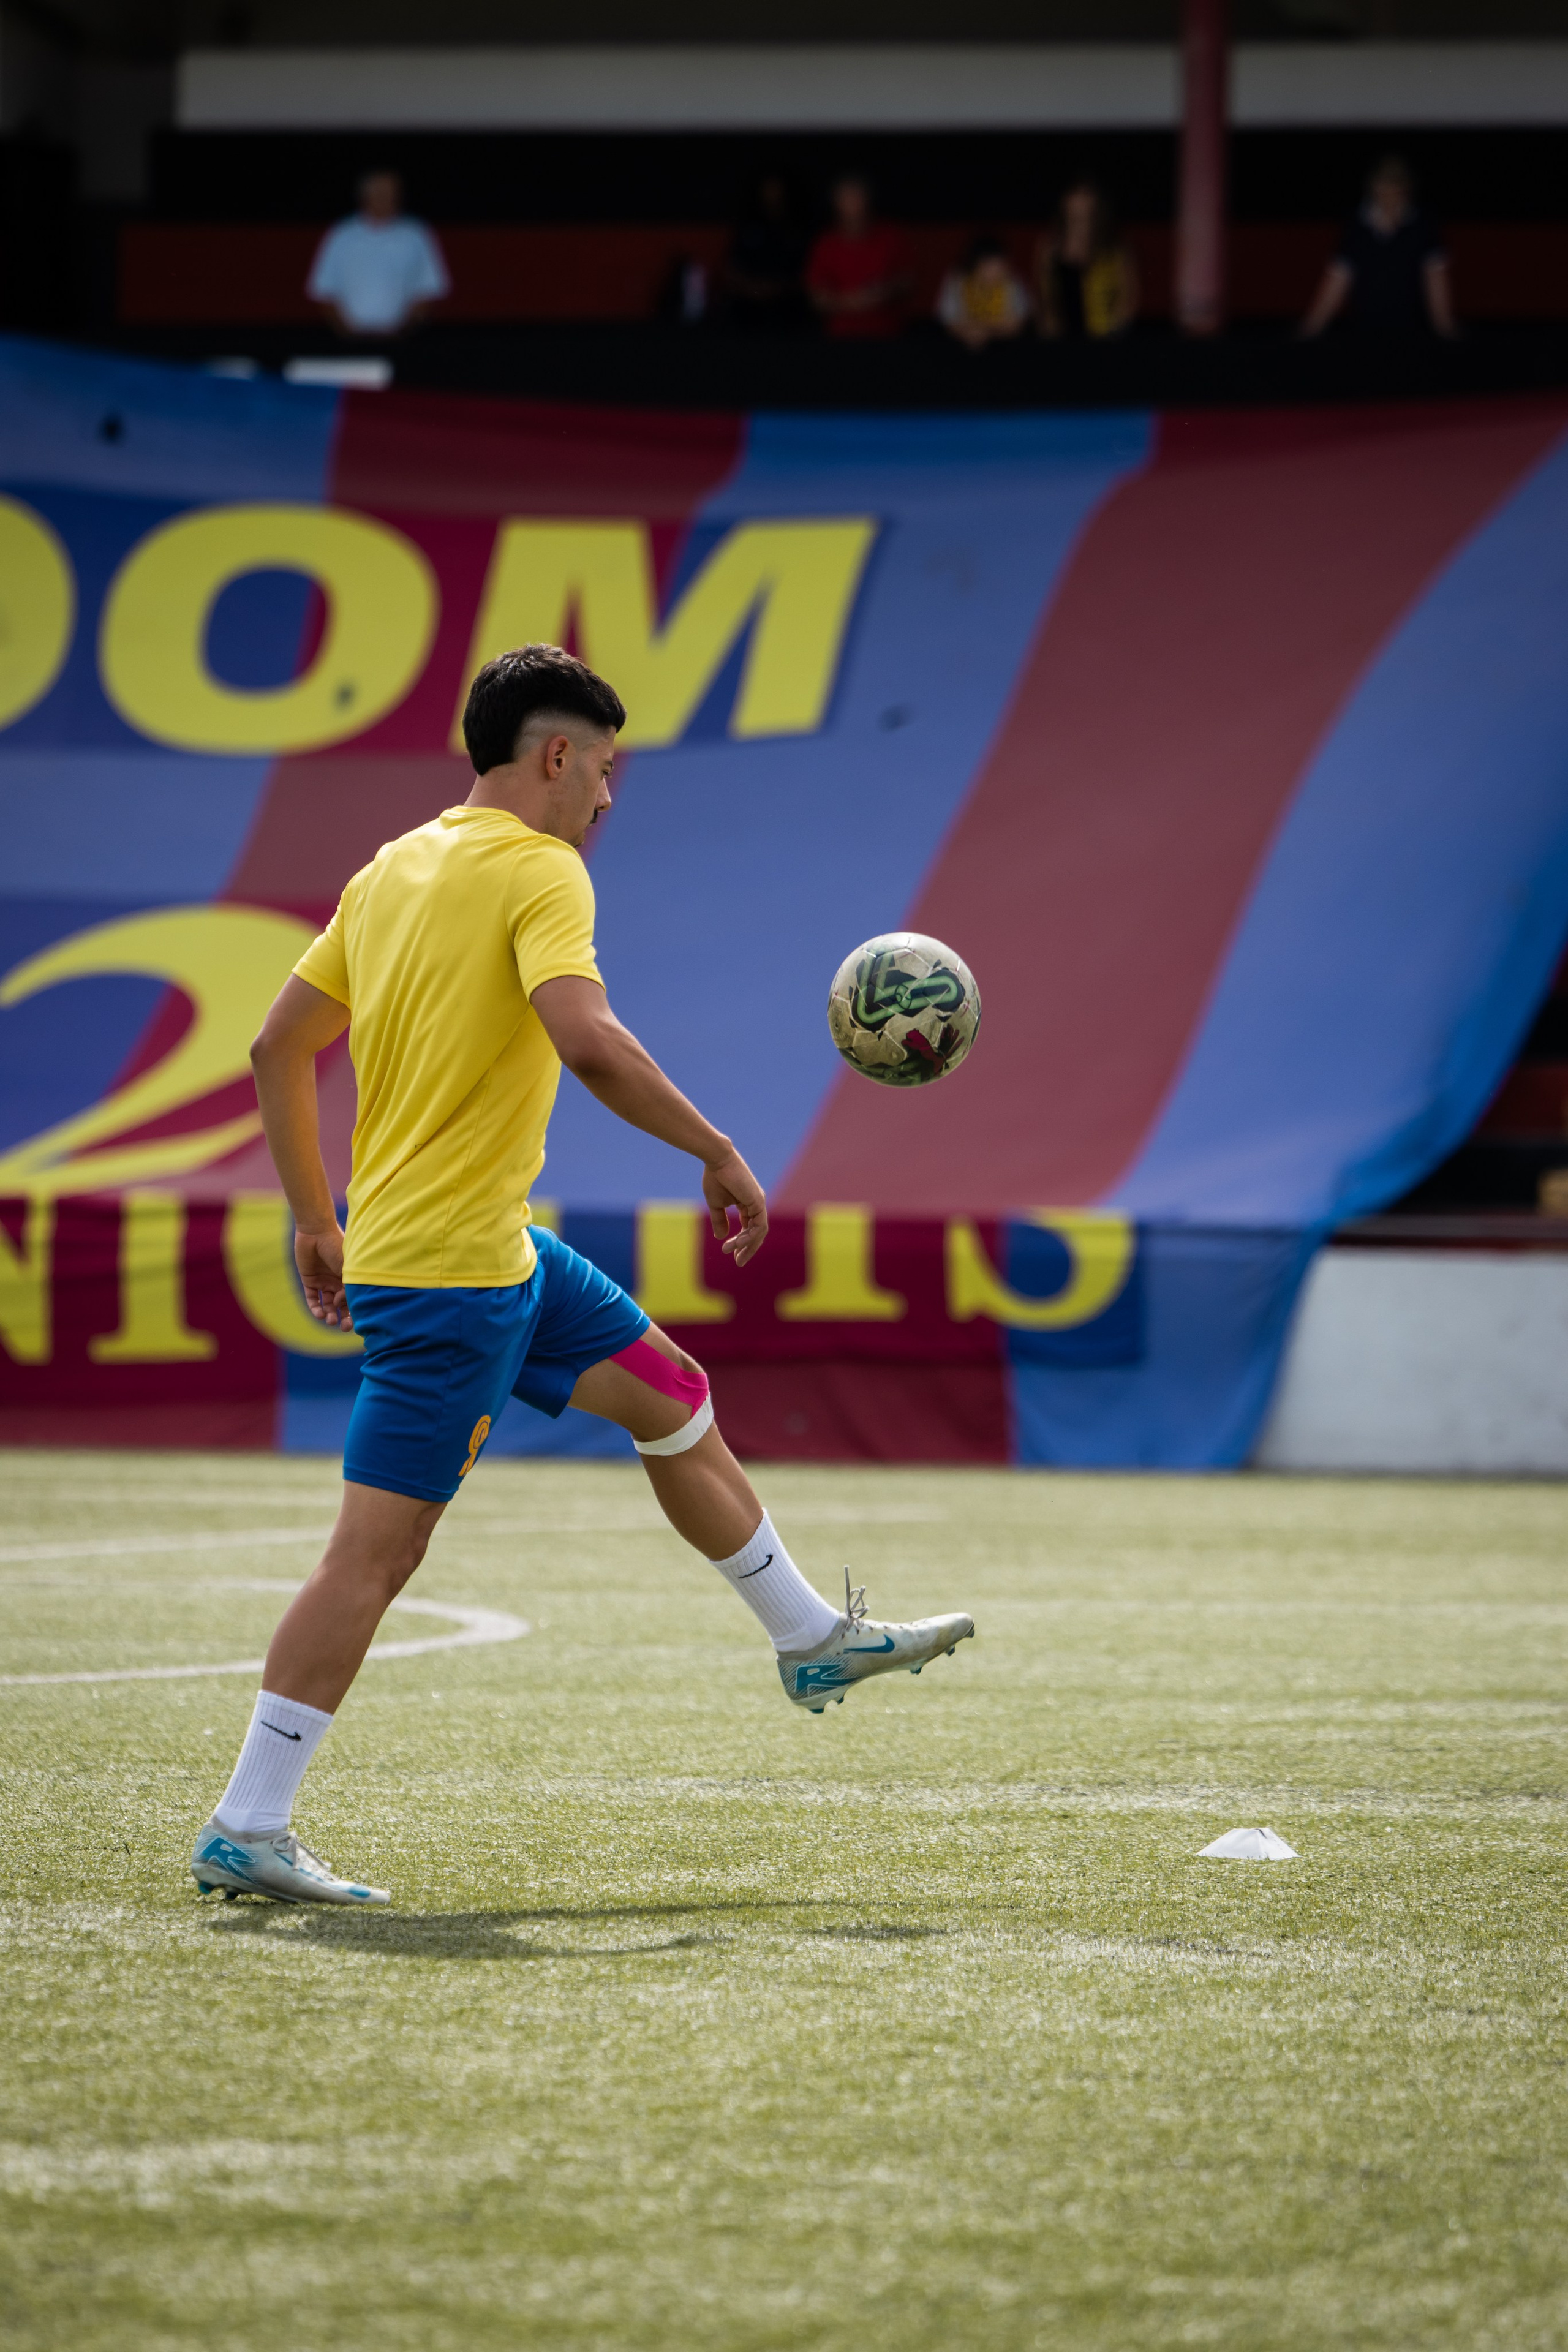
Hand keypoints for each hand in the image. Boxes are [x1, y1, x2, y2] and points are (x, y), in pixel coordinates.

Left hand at [295, 1223, 351, 1328]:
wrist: (316, 1232)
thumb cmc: (335, 1246)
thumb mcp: (347, 1267)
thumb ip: (348, 1286)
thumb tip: (344, 1305)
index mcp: (350, 1277)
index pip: (353, 1299)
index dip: (354, 1311)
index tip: (354, 1318)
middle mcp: (337, 1281)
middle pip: (341, 1305)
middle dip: (343, 1318)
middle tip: (343, 1328)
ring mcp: (323, 1281)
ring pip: (327, 1304)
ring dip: (328, 1314)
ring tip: (329, 1320)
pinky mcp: (309, 1280)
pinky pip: (312, 1298)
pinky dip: (315, 1308)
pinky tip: (319, 1314)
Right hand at [703, 1148, 767, 1268]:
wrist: (717, 1161)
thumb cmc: (715, 1178)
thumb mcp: (716, 1205)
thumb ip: (720, 1221)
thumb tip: (721, 1238)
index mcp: (748, 1204)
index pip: (749, 1228)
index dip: (741, 1242)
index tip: (728, 1252)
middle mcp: (756, 1205)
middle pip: (757, 1233)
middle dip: (748, 1249)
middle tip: (738, 1263)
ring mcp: (759, 1203)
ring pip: (758, 1232)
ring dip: (745, 1244)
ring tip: (729, 1251)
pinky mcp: (759, 1202)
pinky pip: (758, 1226)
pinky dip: (749, 1236)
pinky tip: (736, 1242)